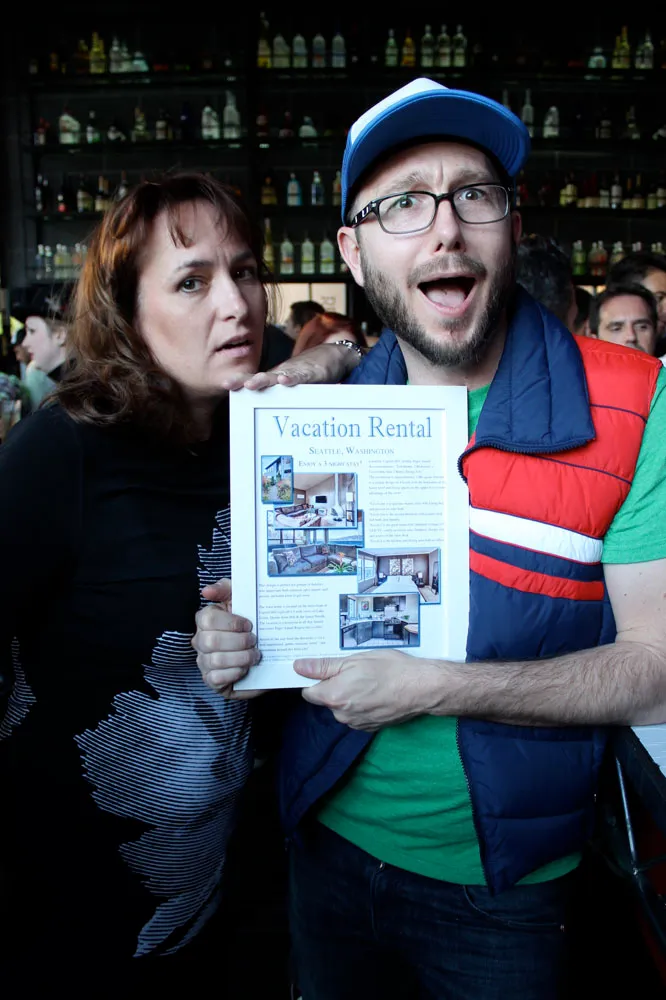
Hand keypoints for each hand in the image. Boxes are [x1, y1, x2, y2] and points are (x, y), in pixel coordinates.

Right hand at [193, 579, 263, 698]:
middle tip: (254, 641)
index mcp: (205, 620)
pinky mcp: (212, 681)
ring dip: (241, 658)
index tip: (249, 625)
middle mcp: (200, 641)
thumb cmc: (248, 624)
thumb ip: (225, 588)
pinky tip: (245, 669)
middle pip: (211, 641)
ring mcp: (204, 662)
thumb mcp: (240, 600)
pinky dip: (235, 673)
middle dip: (238, 642)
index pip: (207, 619)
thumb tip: (207, 591)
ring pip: (216, 660)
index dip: (231, 623)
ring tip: (254, 655)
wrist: (263, 652)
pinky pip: (217, 678)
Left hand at [221, 343, 361, 391]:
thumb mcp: (293, 388)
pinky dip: (293, 378)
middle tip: (230, 385)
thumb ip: (283, 400)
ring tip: (251, 384)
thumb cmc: (310, 375)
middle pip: (261, 377)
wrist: (332, 355)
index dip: (240, 381)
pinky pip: (302, 376)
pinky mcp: (313, 373)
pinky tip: (285, 381)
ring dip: (263, 380)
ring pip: (277, 376)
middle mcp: (283, 374)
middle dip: (245, 381)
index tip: (225, 385)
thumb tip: (273, 425)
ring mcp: (296, 372)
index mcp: (276, 379)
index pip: (255, 379)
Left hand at [294, 650, 442, 730]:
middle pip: (326, 699)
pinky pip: (356, 715)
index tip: (324, 669)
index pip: (308, 692)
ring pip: (342, 707)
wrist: (421, 688)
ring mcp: (356, 723)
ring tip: (368, 680)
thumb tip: (299, 667)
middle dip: (334, 686)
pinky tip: (376, 692)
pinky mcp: (370, 727)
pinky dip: (361, 704)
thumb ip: (323, 666)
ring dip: (349, 695)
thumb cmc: (390, 669)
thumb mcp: (353, 660)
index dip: (314, 679)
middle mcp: (342, 715)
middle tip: (352, 670)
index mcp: (334, 696)